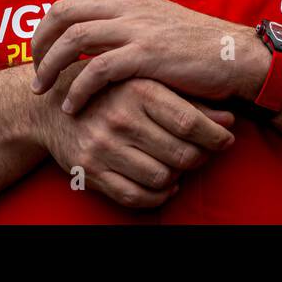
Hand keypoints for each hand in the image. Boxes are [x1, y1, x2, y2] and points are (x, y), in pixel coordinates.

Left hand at [29, 0, 269, 113]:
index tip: (40, 54)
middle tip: (34, 72)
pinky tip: (72, 107)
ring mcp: (137, 28)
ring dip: (50, 67)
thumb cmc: (197, 49)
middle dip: (39, 44)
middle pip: (63, 14)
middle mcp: (128, 5)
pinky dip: (78, 89)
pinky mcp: (146, 54)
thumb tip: (94, 41)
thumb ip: (126, 28)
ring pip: (74, 40)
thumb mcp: (156, 26)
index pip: (70, 2)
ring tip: (43, 91)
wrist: (235, 57)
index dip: (47, 28)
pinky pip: (97, 69)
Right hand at [30, 61, 235, 208]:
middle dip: (200, 158)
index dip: (215, 136)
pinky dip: (157, 196)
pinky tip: (163, 184)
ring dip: (178, 177)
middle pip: (180, 154)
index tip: (227, 139)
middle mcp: (121, 118)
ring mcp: (103, 147)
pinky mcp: (90, 171)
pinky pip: (135, 197)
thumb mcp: (148, 84)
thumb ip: (188, 101)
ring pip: (161, 178)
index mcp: (139, 89)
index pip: (189, 122)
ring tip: (179, 166)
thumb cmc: (111, 90)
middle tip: (203, 153)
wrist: (52, 106)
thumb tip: (229, 120)